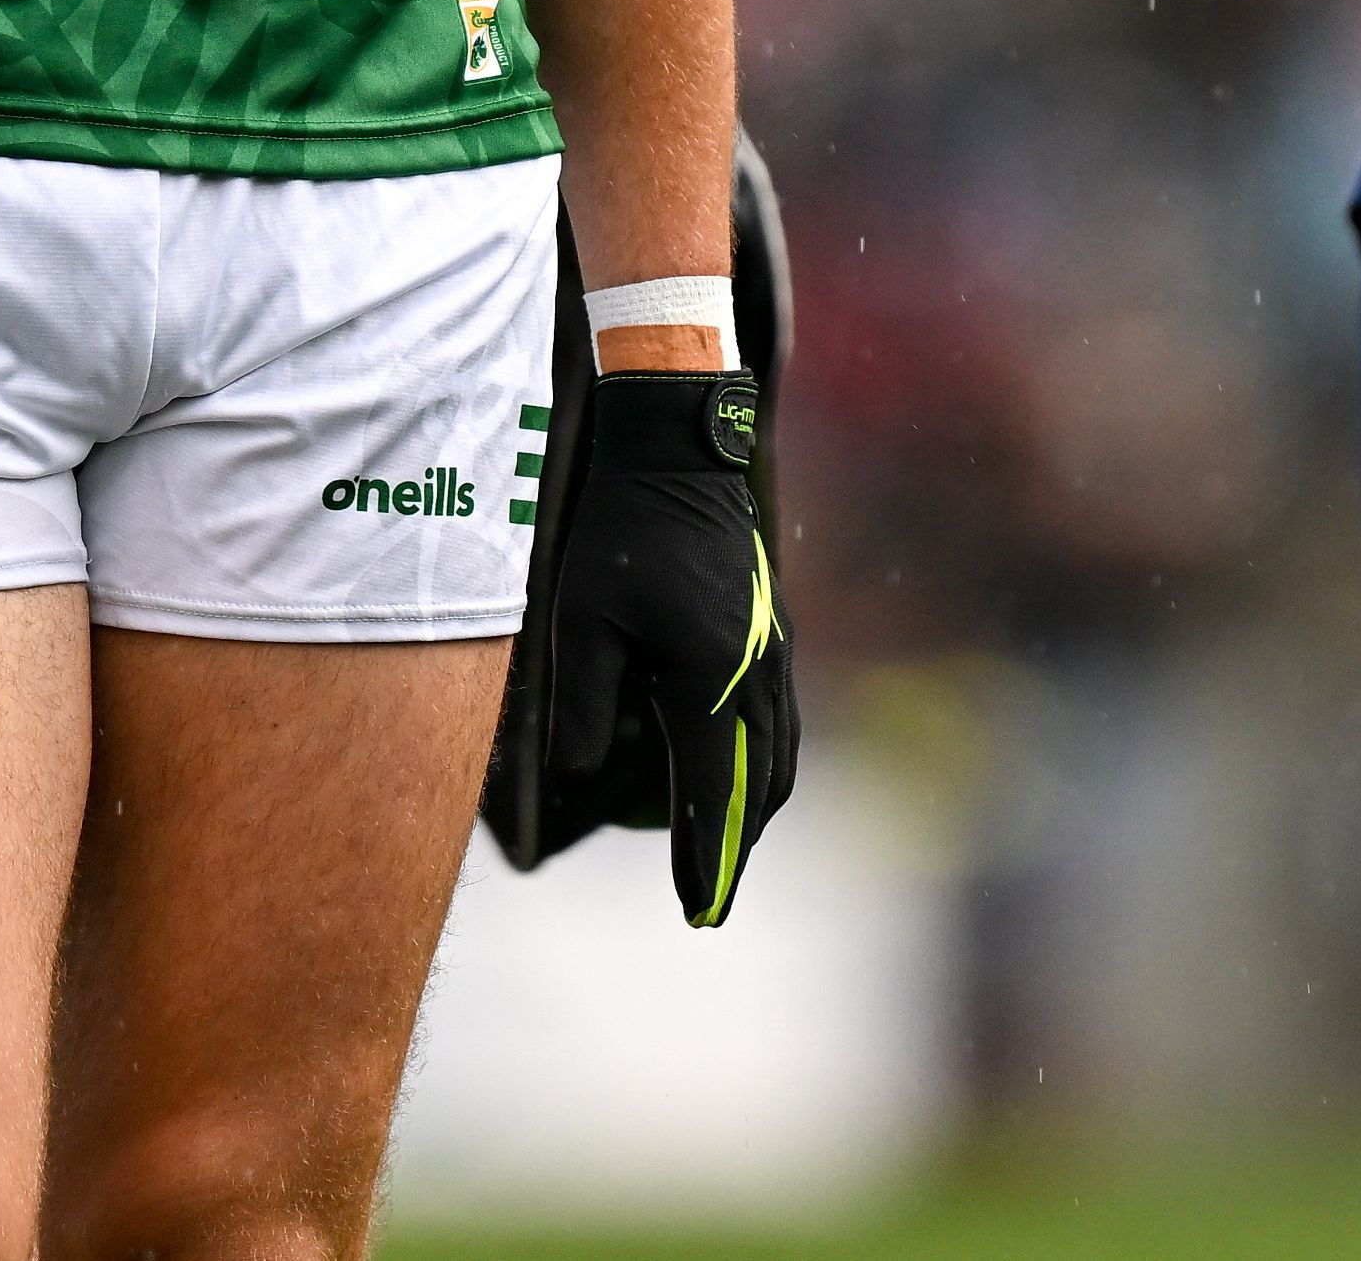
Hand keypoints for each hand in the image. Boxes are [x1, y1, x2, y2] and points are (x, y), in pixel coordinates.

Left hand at [544, 367, 801, 926]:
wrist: (680, 449)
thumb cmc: (621, 532)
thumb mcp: (580, 618)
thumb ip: (580, 702)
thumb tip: (578, 777)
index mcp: (709, 675)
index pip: (714, 792)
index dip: (709, 859)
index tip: (701, 912)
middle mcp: (756, 670)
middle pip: (763, 785)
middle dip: (739, 846)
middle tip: (710, 897)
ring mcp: (774, 649)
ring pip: (781, 754)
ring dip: (756, 808)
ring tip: (725, 847)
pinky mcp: (773, 631)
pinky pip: (782, 719)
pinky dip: (764, 763)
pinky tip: (735, 770)